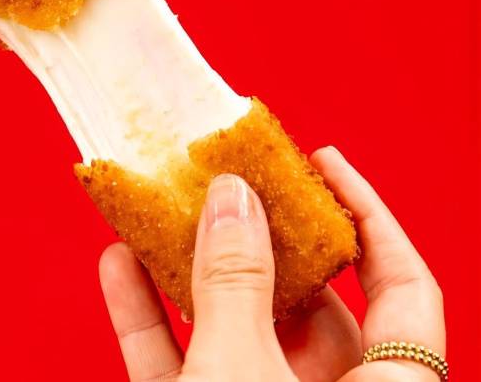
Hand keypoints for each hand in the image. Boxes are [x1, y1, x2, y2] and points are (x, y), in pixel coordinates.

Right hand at [99, 147, 444, 380]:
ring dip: (187, 266)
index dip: (368, 212)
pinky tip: (118, 263)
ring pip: (229, 322)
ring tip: (161, 205)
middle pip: (302, 293)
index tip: (322, 158)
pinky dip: (146, 317)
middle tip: (226, 177)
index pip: (401, 283)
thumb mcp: (242, 369)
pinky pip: (176, 361)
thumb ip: (237, 283)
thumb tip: (232, 196)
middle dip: (256, 230)